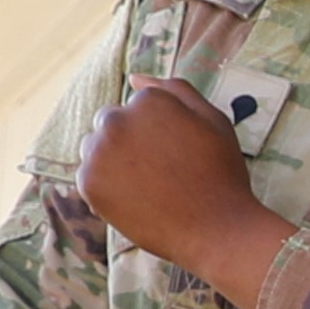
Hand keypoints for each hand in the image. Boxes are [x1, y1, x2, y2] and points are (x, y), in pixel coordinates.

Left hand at [81, 78, 298, 306]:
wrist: (218, 230)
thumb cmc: (221, 174)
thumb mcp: (213, 120)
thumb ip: (175, 90)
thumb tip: (135, 77)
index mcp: (147, 100)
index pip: (137, 107)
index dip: (158, 133)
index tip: (177, 154)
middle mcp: (117, 119)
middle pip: (110, 123)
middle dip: (129, 142)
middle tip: (161, 172)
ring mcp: (99, 151)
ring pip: (95, 148)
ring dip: (113, 161)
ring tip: (148, 187)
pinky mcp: (88, 182)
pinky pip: (88, 176)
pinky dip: (107, 188)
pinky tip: (137, 200)